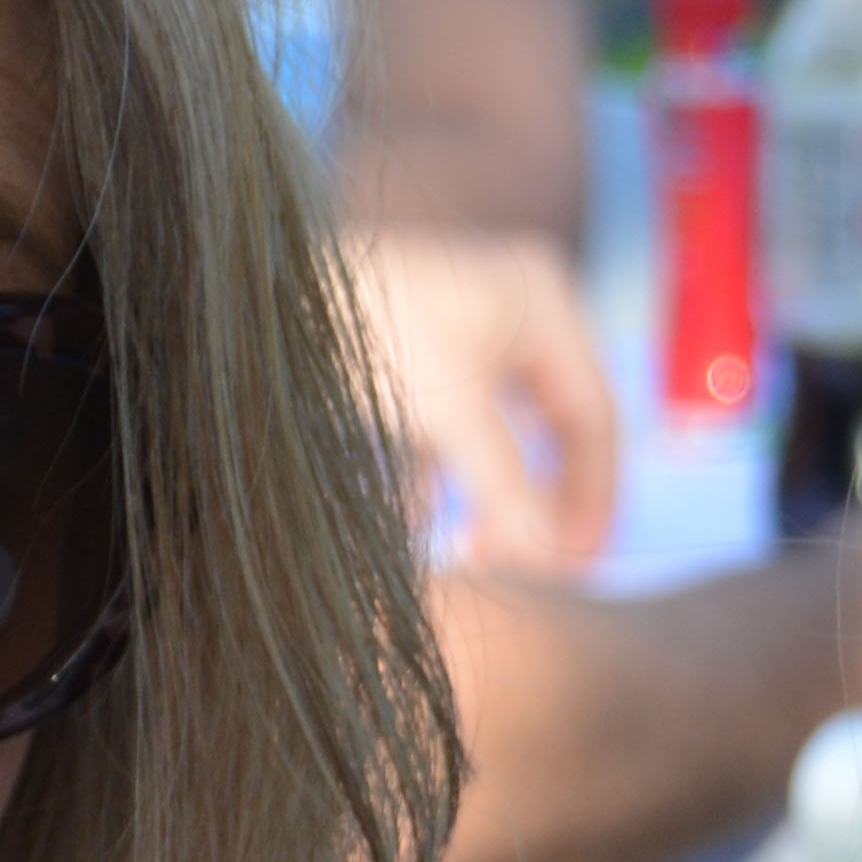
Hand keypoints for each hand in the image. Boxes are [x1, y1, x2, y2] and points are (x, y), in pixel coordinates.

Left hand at [346, 226, 621, 576]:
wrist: (266, 296)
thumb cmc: (366, 330)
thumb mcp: (447, 413)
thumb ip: (504, 485)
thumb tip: (548, 554)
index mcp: (545, 304)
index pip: (595, 417)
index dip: (592, 495)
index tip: (575, 562)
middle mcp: (518, 311)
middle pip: (555, 428)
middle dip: (540, 501)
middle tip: (527, 565)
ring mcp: (470, 331)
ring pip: (505, 436)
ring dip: (493, 499)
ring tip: (472, 552)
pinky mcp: (422, 357)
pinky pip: (453, 431)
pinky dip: (444, 479)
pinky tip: (420, 524)